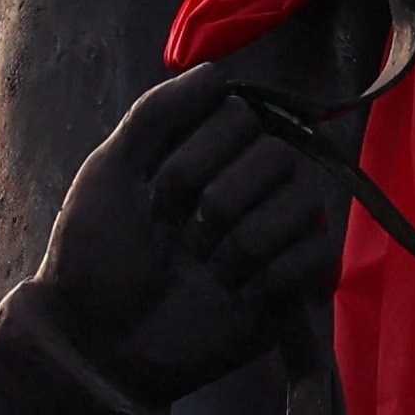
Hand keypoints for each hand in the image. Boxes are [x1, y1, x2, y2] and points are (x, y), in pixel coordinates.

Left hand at [31, 64, 354, 413]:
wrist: (96, 341)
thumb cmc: (94, 255)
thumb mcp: (109, 170)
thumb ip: (156, 113)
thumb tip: (218, 73)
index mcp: (205, 159)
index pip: (242, 116)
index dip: (199, 152)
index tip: (157, 193)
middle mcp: (244, 191)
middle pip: (278, 156)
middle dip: (220, 198)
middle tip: (181, 236)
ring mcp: (269, 239)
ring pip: (305, 201)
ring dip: (245, 239)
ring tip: (206, 269)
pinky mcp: (289, 289)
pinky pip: (320, 255)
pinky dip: (274, 273)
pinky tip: (236, 293)